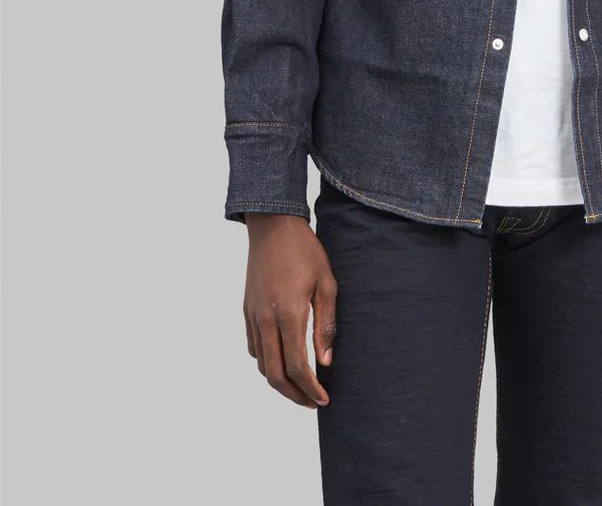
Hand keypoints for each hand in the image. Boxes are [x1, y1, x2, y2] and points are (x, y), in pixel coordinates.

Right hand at [243, 213, 336, 407]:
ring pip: (261, 365)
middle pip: (275, 375)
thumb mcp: (326, 284)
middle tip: (312, 403)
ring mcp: (252, 316)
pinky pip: (254, 348)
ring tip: (300, 387)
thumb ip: (325, 325)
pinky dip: (267, 363)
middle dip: (294, 395)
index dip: (310, 389)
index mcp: (289, 314)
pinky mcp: (246, 311)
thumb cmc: (305, 252)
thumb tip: (325, 362)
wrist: (273, 227)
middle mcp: (266, 320)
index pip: (297, 367)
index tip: (324, 399)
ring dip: (279, 382)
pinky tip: (282, 361)